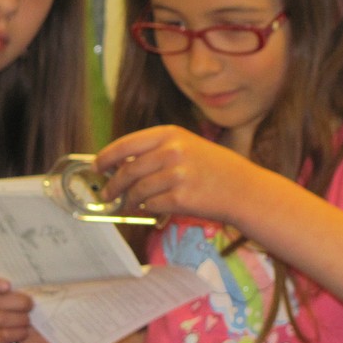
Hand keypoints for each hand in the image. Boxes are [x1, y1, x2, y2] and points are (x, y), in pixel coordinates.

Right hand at [0, 268, 54, 342]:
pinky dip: (17, 333)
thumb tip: (25, 277)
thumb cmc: (33, 309)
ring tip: (28, 320)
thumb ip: (22, 281)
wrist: (41, 337)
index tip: (8, 286)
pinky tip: (24, 332)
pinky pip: (1, 336)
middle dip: (17, 302)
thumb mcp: (29, 290)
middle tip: (30, 304)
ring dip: (20, 319)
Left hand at [94, 125, 250, 223]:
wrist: (246, 190)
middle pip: (128, 170)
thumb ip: (157, 151)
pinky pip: (151, 205)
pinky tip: (149, 208)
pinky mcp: (181, 198)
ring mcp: (177, 175)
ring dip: (128, 200)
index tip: (97, 166)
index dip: (107, 156)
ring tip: (128, 204)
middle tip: (106, 194)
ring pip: (137, 190)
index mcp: (171, 134)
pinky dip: (146, 209)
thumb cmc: (217, 169)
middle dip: (113, 185)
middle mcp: (172, 151)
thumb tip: (122, 165)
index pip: (127, 144)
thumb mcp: (188, 146)